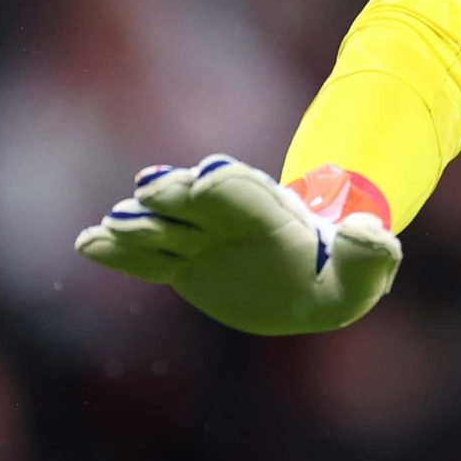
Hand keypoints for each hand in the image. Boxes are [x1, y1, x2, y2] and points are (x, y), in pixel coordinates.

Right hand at [74, 155, 402, 333]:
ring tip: (107, 229)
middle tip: (149, 192)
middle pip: (197, 201)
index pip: (248, 195)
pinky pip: (147, 256)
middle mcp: (231, 219)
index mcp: (275, 216)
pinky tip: (88, 244)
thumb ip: (372, 252)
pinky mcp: (181, 263)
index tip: (204, 183)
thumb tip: (369, 232)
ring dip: (138, 225)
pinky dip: (119, 251)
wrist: (312, 277)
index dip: (228, 188)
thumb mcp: (368, 266)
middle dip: (176, 195)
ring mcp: (202, 238)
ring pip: (165, 226)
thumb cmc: (343, 274)